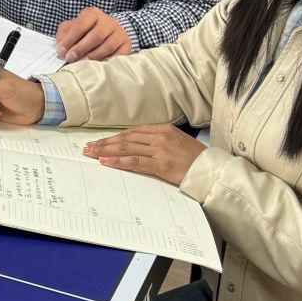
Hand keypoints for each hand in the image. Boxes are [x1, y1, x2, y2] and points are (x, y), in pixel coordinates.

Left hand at [56, 6, 133, 62]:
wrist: (109, 33)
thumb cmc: (85, 31)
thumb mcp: (71, 28)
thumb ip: (64, 35)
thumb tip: (62, 49)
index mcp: (92, 14)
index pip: (80, 25)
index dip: (70, 39)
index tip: (61, 52)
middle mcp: (108, 21)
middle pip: (96, 36)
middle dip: (81, 48)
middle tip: (70, 58)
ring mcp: (119, 33)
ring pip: (108, 46)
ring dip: (94, 56)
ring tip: (83, 64)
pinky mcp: (126, 45)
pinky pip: (118, 55)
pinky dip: (107, 62)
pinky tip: (98, 67)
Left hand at [84, 124, 205, 186]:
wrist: (213, 171)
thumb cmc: (196, 160)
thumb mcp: (177, 143)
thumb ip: (158, 141)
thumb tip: (137, 145)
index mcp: (163, 129)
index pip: (132, 132)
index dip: (114, 137)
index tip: (101, 142)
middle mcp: (160, 137)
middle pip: (126, 138)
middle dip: (105, 143)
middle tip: (88, 147)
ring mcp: (160, 150)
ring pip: (126, 148)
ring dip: (106, 151)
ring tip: (91, 154)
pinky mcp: (161, 164)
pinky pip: (135, 162)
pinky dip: (118, 161)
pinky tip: (106, 162)